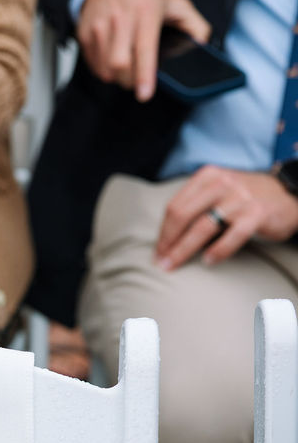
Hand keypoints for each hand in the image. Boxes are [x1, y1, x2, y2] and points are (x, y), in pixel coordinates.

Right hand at [77, 0, 210, 100]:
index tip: (144, 95)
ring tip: (125, 65)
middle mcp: (121, 17)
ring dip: (116, 77)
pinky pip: (93, 65)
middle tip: (136, 79)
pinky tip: (112, 56)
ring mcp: (99, 25)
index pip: (144, 48)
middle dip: (129, 81)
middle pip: (120, 65)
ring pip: (105, 69)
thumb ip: (194, 25)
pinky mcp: (85, 32)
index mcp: (146, 10)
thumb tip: (202, 46)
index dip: (144, 75)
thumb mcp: (175, 3)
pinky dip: (103, 69)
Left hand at [155, 166, 297, 269]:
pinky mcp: (256, 213)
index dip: (163, 232)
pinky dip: (218, 251)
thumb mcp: (217, 192)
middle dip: (168, 243)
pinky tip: (208, 261)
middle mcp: (221, 183)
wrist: (285, 195)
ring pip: (202, 227)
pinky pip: (232, 236)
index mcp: (207, 176)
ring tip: (174, 266)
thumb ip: (195, 207)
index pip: (175, 207)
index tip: (157, 253)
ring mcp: (239, 197)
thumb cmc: (243, 199)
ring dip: (184, 250)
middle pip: (182, 216)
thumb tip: (167, 239)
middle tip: (161, 264)